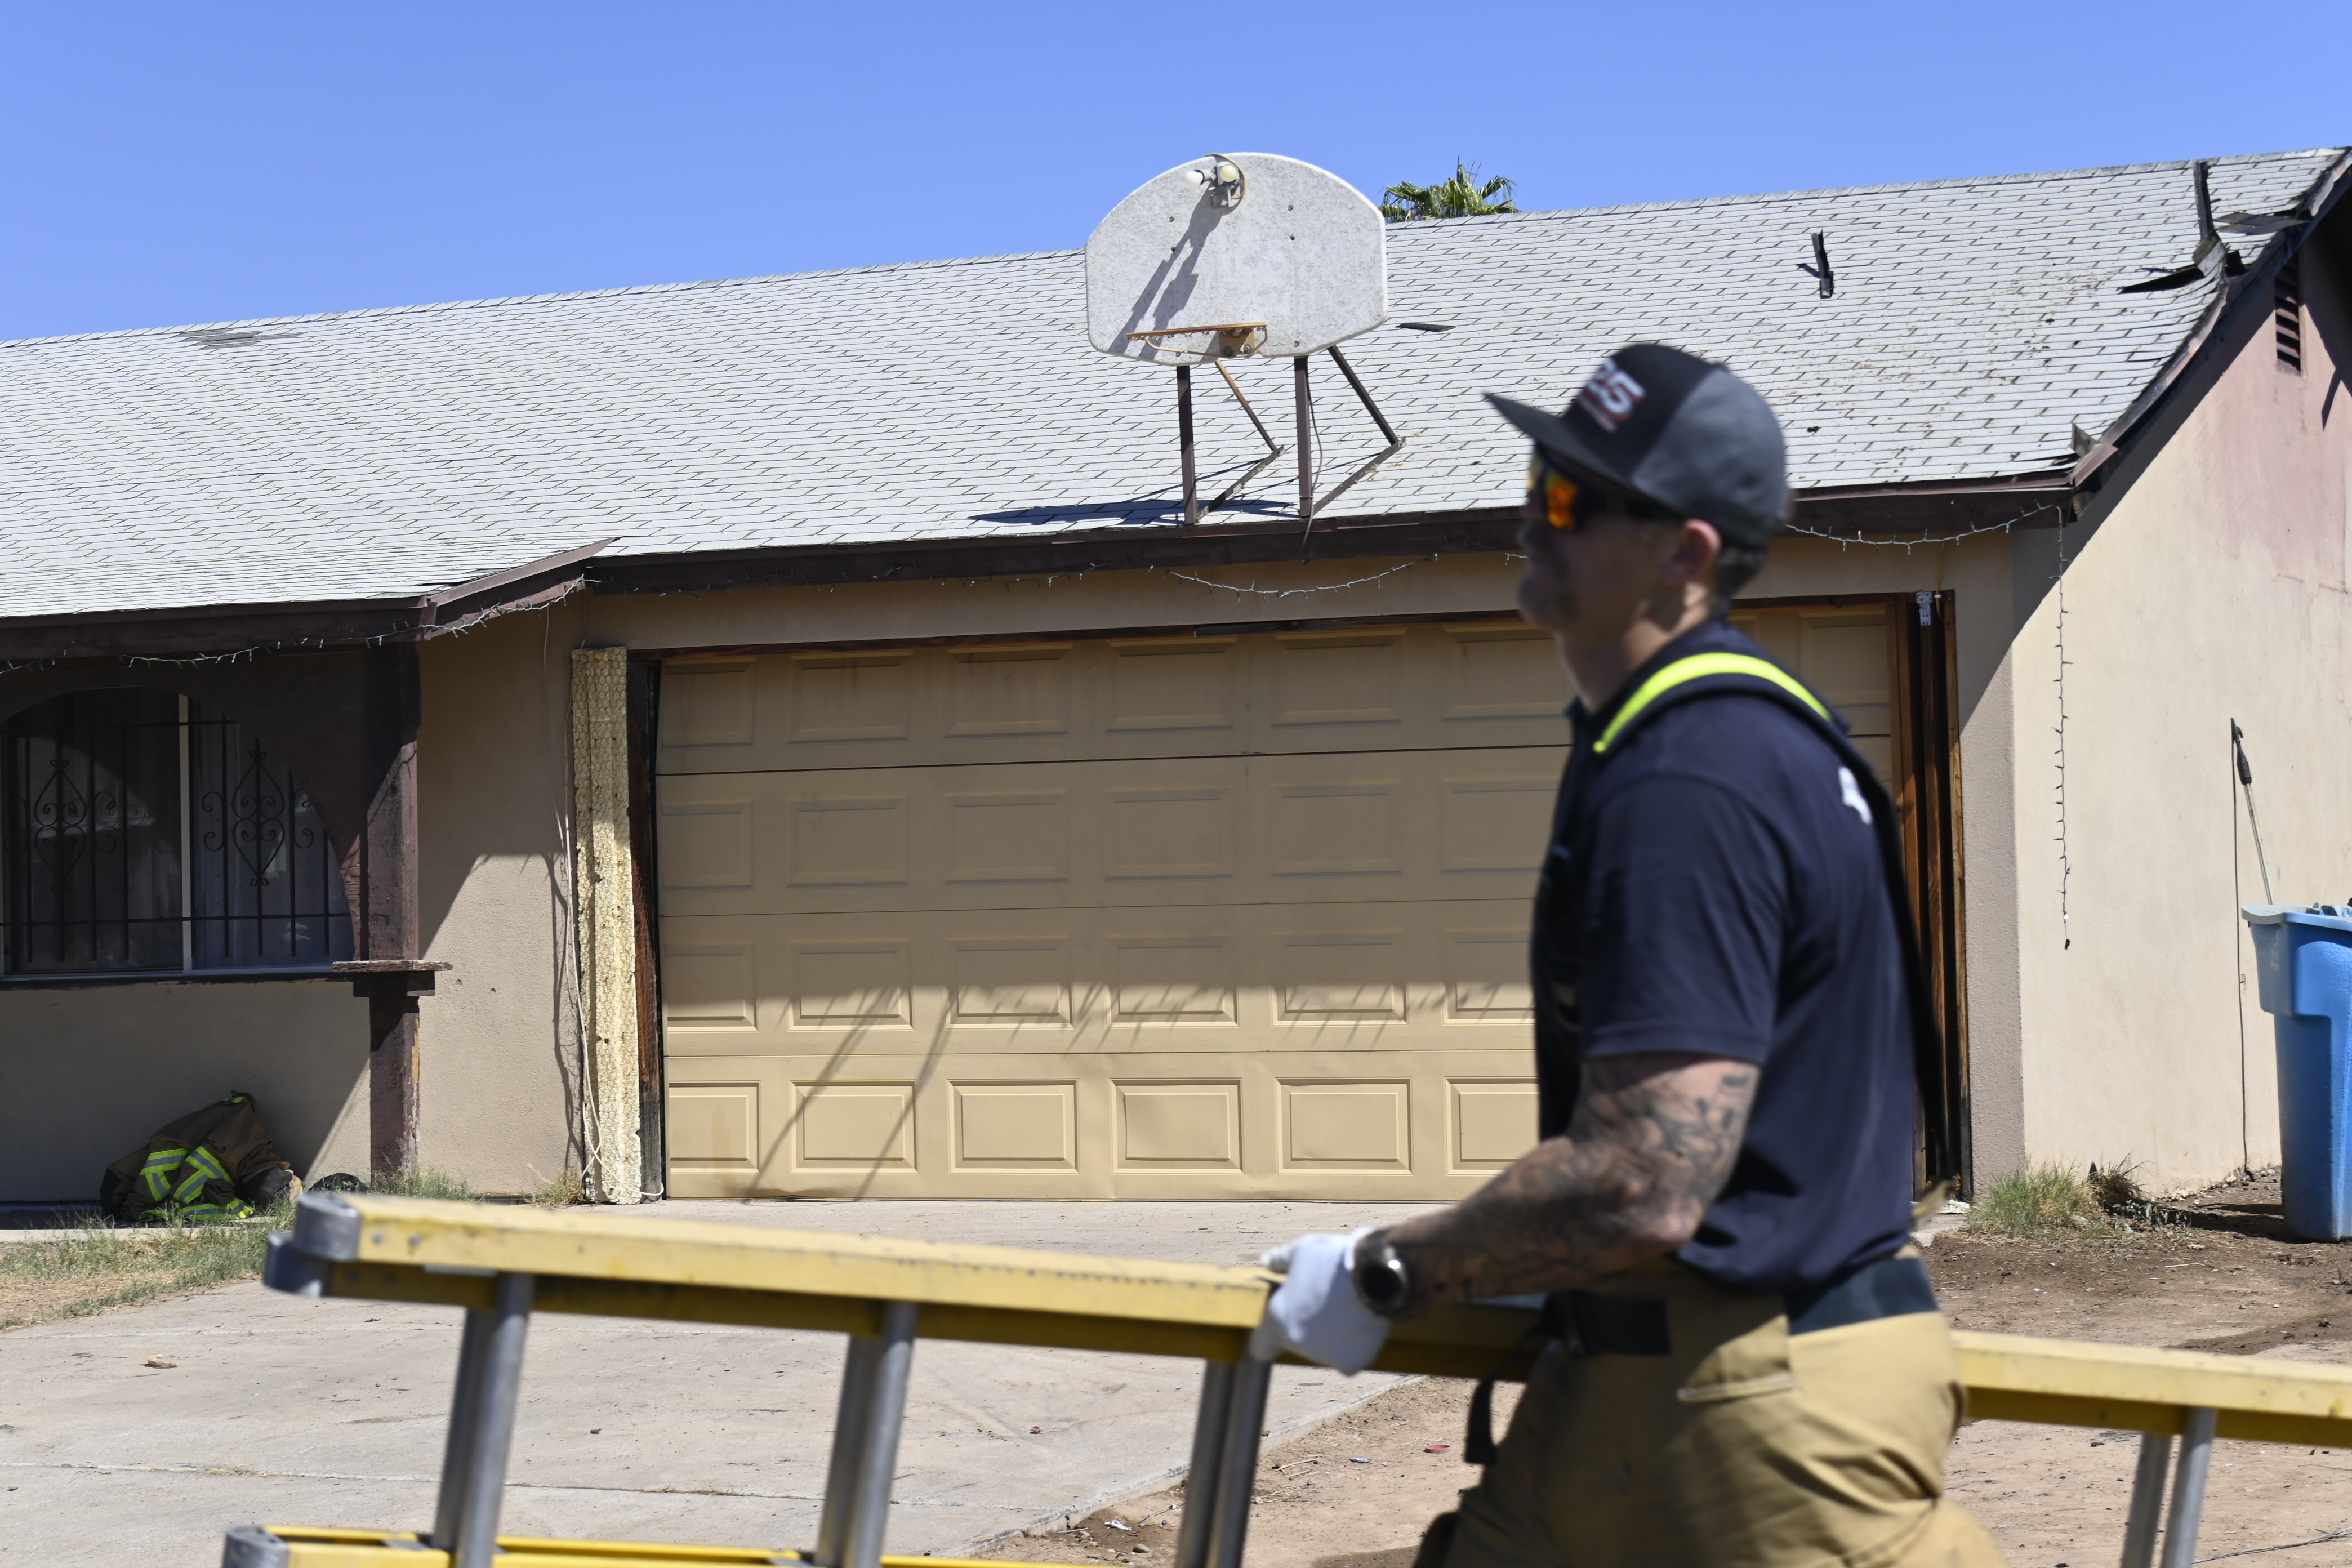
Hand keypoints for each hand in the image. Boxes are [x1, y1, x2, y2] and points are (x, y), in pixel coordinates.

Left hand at [1249, 1228, 1390, 1373]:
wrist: (1374, 1275)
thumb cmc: (1334, 1260)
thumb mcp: (1303, 1249)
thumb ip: (1280, 1259)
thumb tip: (1266, 1261)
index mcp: (1278, 1317)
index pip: (1261, 1346)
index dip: (1269, 1338)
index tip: (1280, 1329)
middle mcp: (1296, 1341)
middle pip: (1299, 1341)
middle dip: (1309, 1326)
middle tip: (1327, 1302)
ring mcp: (1322, 1355)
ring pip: (1326, 1349)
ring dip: (1333, 1335)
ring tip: (1348, 1307)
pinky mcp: (1348, 1363)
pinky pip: (1350, 1358)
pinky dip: (1356, 1346)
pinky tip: (1362, 1324)